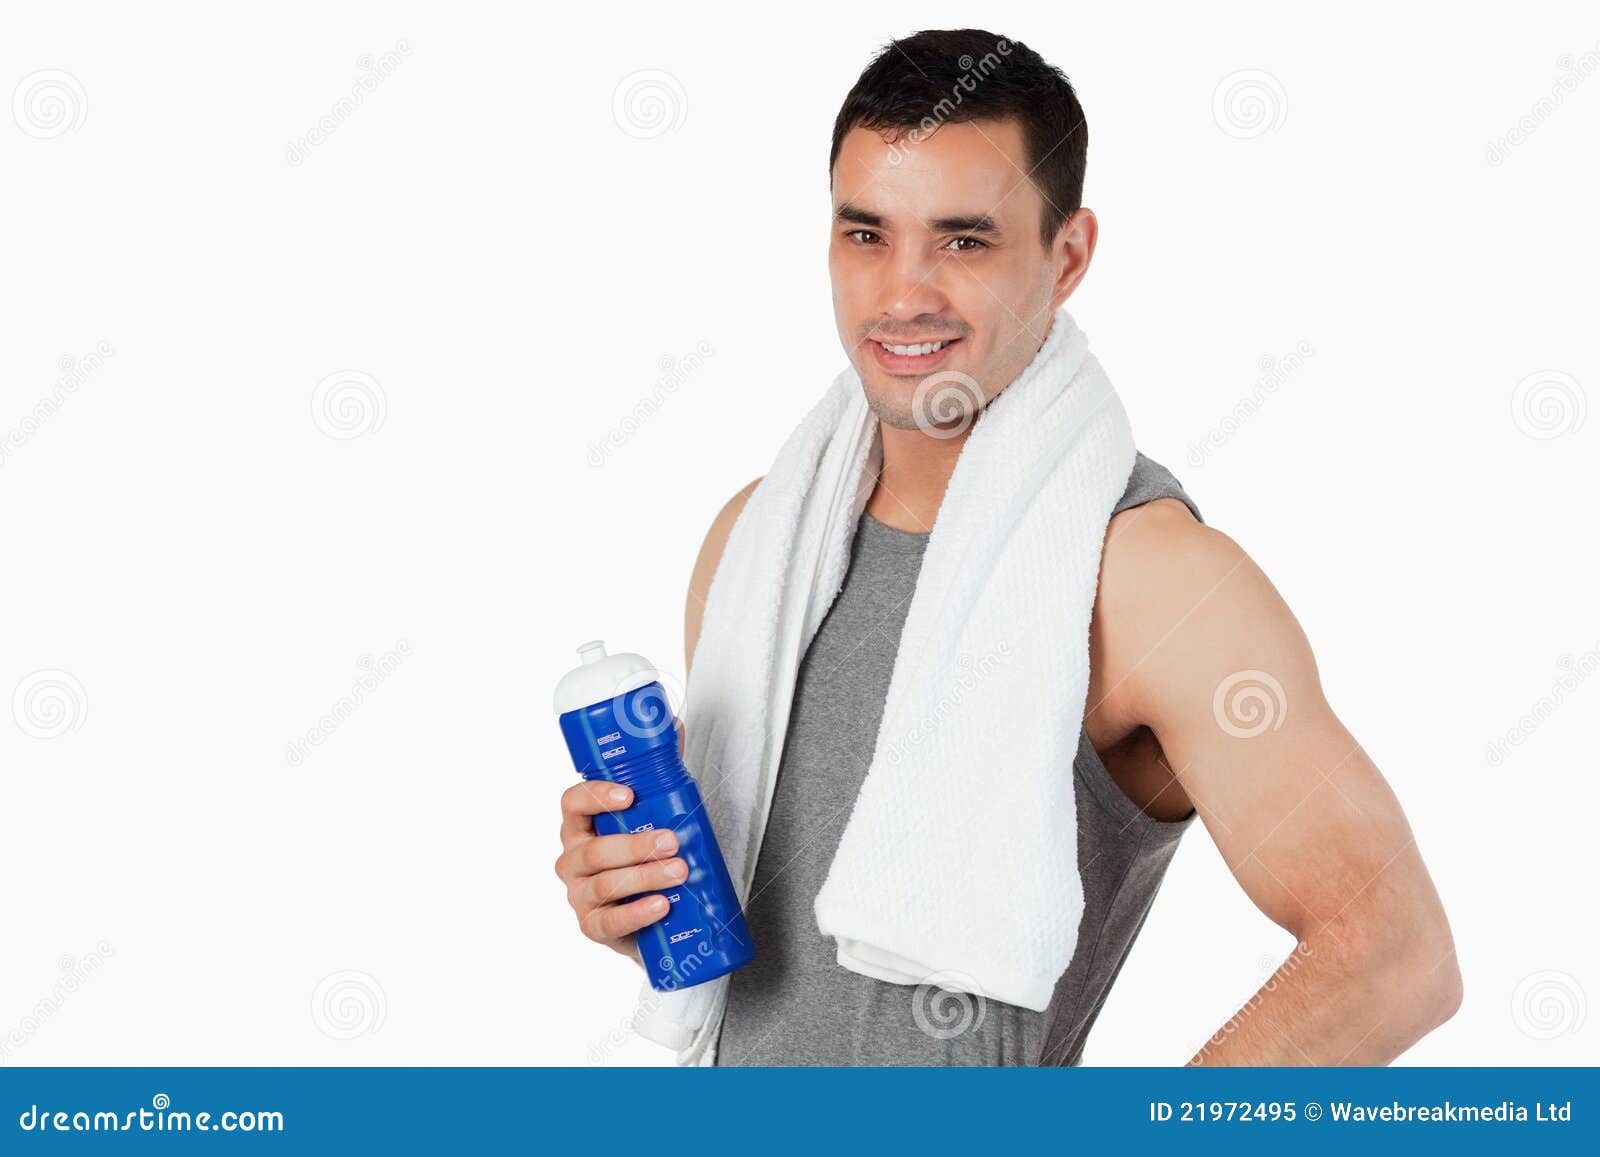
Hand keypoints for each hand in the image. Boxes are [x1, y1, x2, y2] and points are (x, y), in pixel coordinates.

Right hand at [554, 780, 687, 962]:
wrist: (650, 914)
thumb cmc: (645, 856)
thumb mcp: (652, 815)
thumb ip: (658, 774)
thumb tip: (674, 727)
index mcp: (580, 826)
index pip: (573, 803)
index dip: (597, 796)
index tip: (630, 796)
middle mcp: (572, 859)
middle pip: (594, 850)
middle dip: (636, 844)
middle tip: (672, 841)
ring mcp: (579, 895)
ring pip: (605, 884)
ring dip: (644, 876)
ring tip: (679, 872)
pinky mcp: (592, 926)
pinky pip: (609, 922)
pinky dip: (637, 913)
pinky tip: (661, 905)